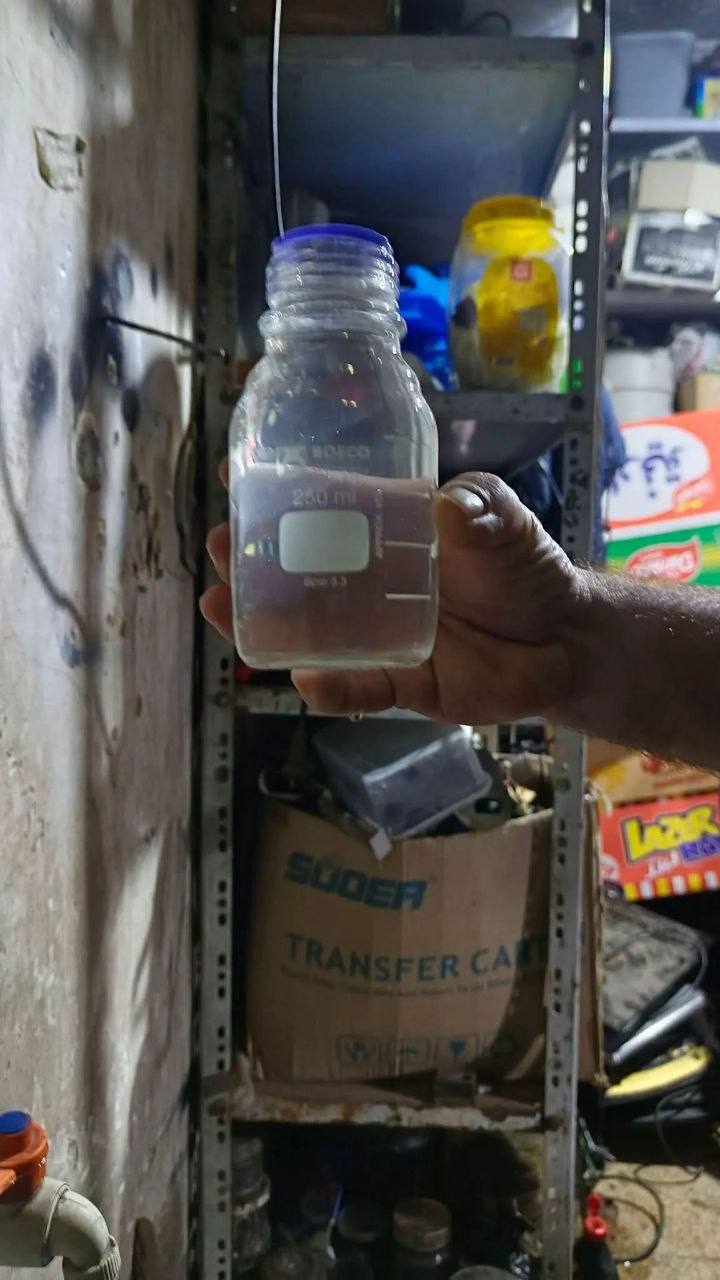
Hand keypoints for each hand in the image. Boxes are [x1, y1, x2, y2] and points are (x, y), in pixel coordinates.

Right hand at [200, 469, 583, 723]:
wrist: (566, 641)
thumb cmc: (527, 570)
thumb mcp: (506, 524)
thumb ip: (483, 509)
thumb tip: (449, 507)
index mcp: (389, 535)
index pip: (322, 509)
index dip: (276, 494)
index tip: (231, 477)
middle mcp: (372, 584)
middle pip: (297, 572)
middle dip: (249, 560)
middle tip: (216, 546)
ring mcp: (380, 635)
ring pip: (309, 632)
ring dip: (263, 622)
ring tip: (219, 606)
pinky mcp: (402, 684)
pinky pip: (359, 689)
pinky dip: (332, 687)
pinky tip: (304, 679)